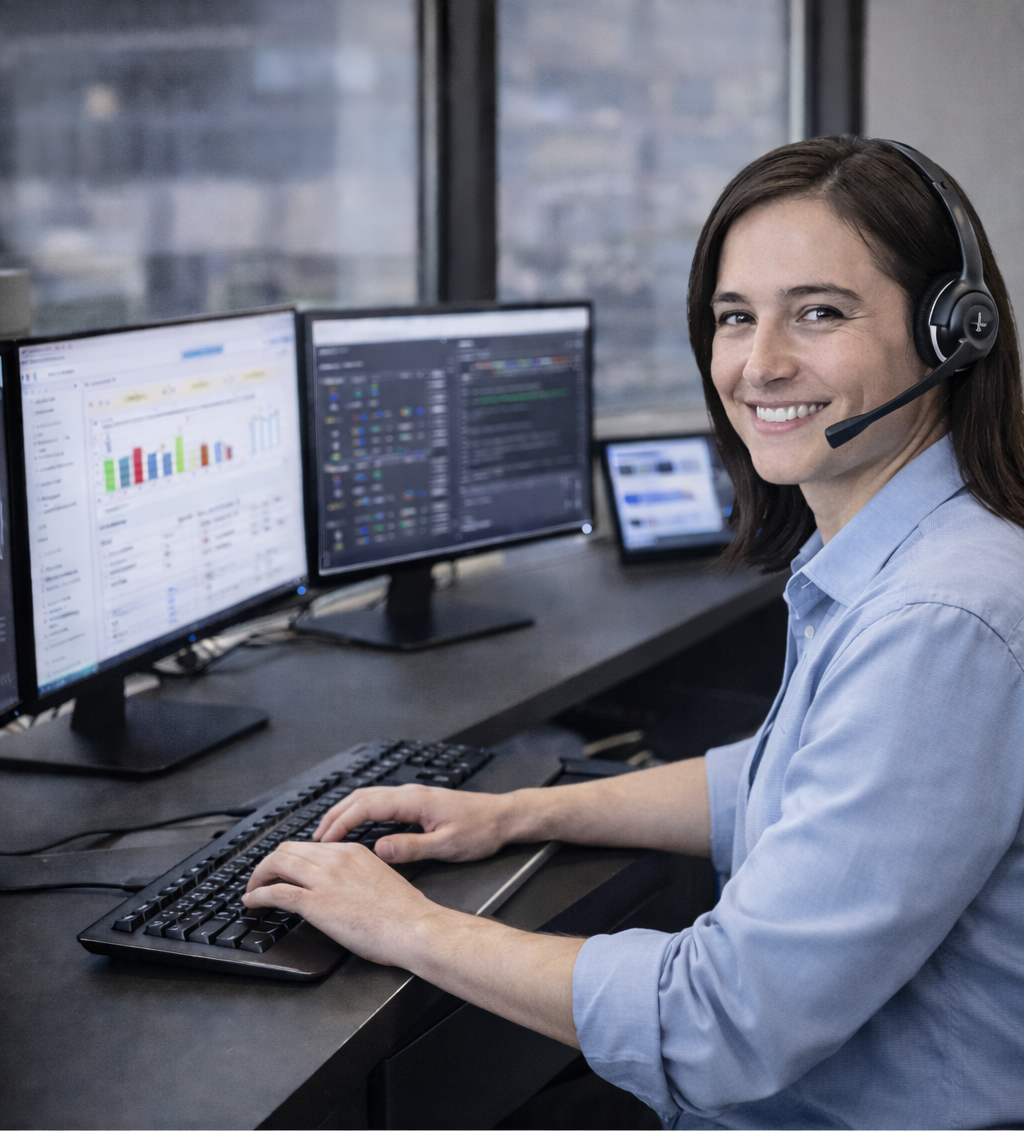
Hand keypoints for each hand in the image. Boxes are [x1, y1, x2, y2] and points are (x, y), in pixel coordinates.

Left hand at [242, 840, 439, 965]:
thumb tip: (340, 888)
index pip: (309, 846)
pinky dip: (257, 896)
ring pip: (277, 864)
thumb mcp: (378, 878)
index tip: (283, 871)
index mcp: (352, 851)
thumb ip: (356, 875)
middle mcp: (336, 859)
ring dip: (258, 877)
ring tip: (253, 891)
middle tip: (261, 880)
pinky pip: (276, 892)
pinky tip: (251, 904)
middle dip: (269, 864)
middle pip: (287, 849)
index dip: (290, 858)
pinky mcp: (316, 903)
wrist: (414, 926)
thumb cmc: (404, 912)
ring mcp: (324, 879)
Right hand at [313, 783, 513, 863]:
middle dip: (334, 815)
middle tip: (315, 839)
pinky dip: (360, 812)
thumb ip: (412, 847)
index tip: (323, 841)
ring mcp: (412, 795)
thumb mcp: (447, 846)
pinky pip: (379, 802)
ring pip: (368, 797)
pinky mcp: (416, 801)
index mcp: (414, 801)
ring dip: (345, 812)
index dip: (340, 823)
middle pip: (360, 797)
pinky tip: (356, 826)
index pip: (365, 807)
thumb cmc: (480, 830)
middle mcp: (410, 793)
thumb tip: (378, 849)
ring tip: (327, 833)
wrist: (503, 817)